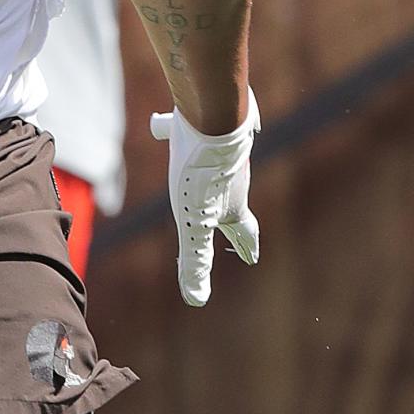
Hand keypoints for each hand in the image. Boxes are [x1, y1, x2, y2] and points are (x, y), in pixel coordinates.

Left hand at [150, 88, 260, 305]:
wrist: (214, 114)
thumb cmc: (202, 173)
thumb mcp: (193, 223)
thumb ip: (195, 259)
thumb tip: (196, 299)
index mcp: (233, 203)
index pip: (244, 230)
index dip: (247, 246)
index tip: (250, 258)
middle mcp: (234, 175)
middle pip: (234, 196)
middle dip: (229, 209)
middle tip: (229, 218)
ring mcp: (226, 148)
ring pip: (217, 162)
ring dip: (210, 171)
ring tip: (195, 170)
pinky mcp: (212, 121)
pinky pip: (197, 131)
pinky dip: (185, 132)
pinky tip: (163, 126)